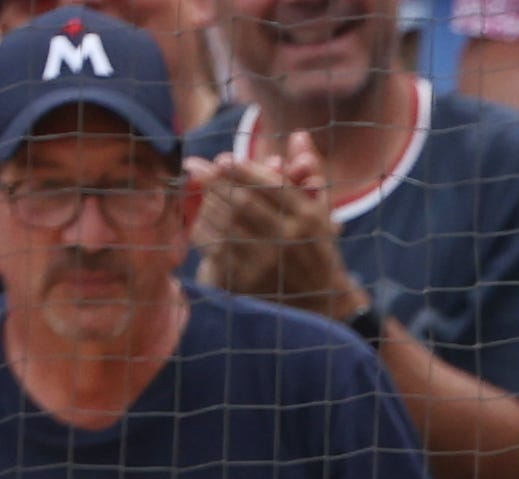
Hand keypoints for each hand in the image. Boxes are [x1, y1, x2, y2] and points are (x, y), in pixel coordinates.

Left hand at [187, 135, 364, 317]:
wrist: (320, 303)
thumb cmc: (315, 248)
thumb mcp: (319, 211)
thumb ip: (307, 172)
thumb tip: (300, 135)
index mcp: (309, 218)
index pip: (271, 185)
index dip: (242, 169)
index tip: (223, 159)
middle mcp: (290, 239)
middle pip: (244, 201)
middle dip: (216, 180)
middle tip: (198, 166)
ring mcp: (268, 262)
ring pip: (227, 221)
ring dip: (208, 202)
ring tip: (200, 191)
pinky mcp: (249, 279)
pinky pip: (216, 245)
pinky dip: (204, 228)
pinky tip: (202, 218)